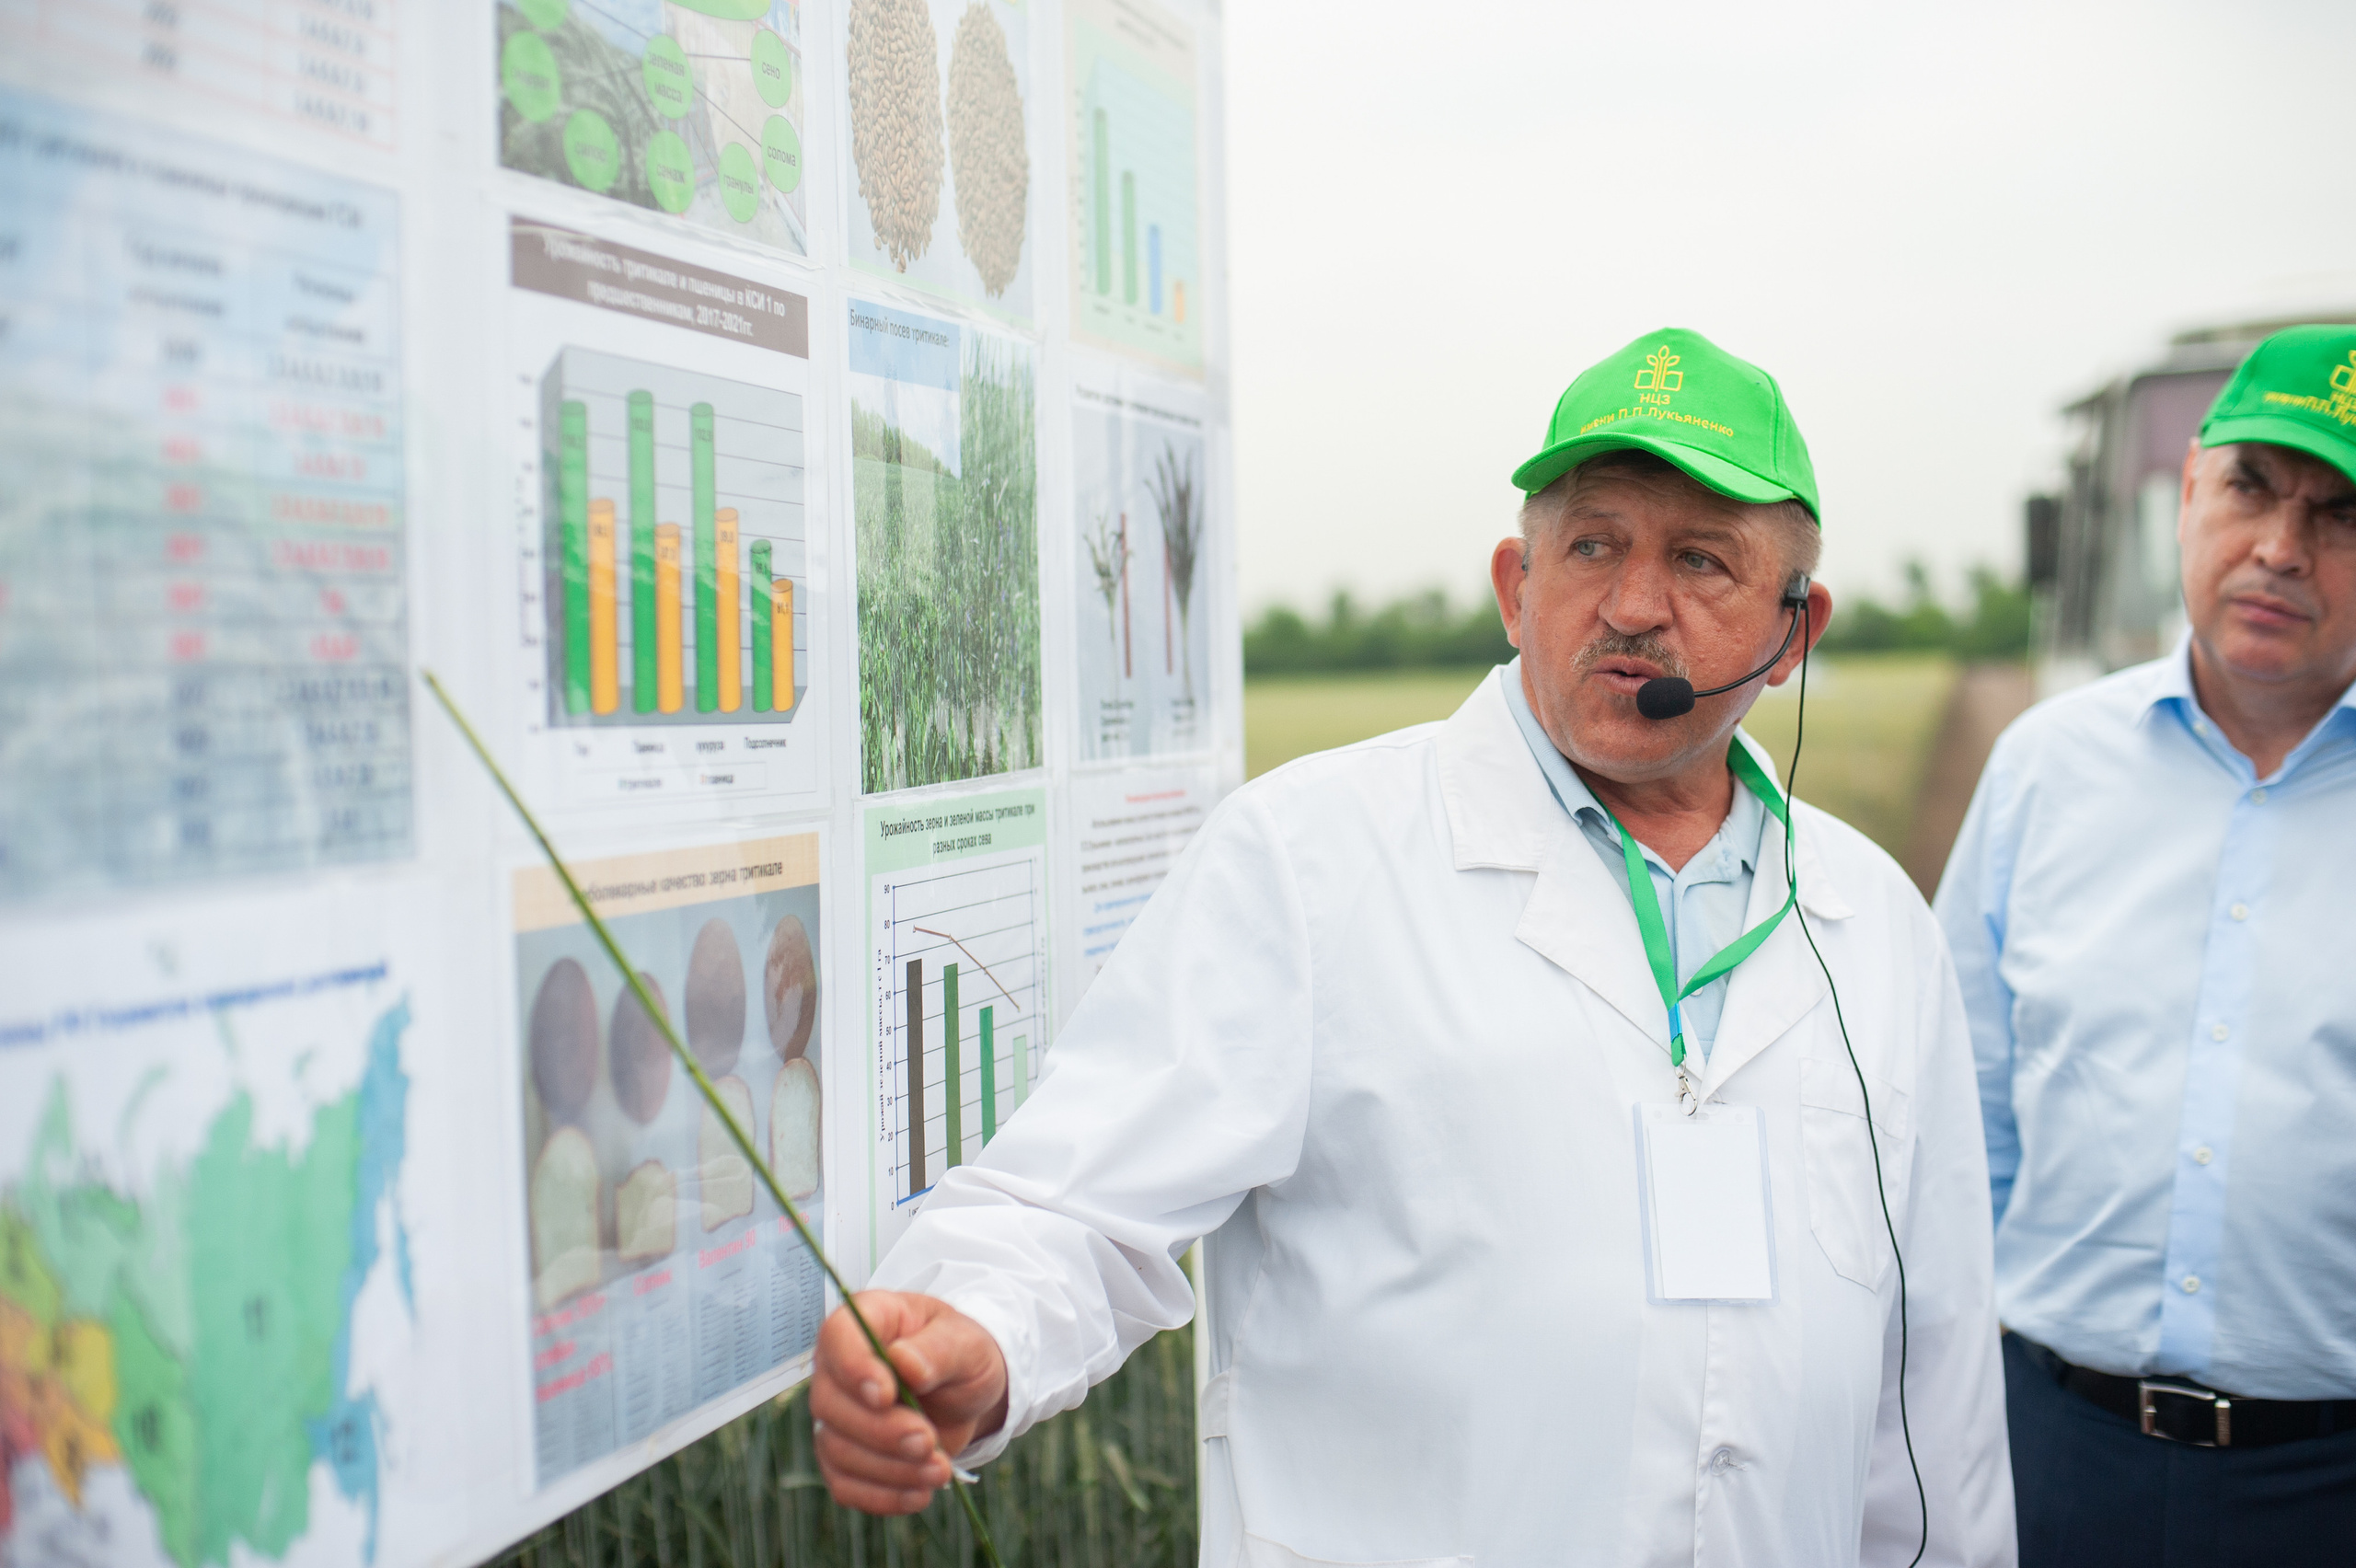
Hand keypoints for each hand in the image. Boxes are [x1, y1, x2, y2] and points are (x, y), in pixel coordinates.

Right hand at [810, 1291, 1009, 1514]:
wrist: (968, 1392)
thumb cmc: (962, 1355)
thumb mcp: (966, 1344)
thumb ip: (937, 1350)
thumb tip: (905, 1364)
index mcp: (867, 1319)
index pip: (837, 1338)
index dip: (854, 1369)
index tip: (887, 1395)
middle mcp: (839, 1366)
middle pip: (830, 1403)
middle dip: (880, 1431)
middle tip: (927, 1442)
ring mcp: (837, 1412)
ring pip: (836, 1449)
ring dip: (889, 1469)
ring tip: (939, 1470)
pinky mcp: (845, 1454)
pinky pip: (845, 1483)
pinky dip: (881, 1496)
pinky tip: (919, 1494)